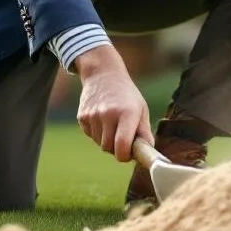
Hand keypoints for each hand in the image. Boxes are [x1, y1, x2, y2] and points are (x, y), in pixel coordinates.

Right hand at [74, 46, 152, 161]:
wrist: (103, 74)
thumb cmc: (127, 95)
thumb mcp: (141, 109)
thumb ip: (144, 132)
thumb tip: (148, 153)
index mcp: (127, 113)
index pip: (122, 146)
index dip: (125, 156)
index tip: (128, 153)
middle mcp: (108, 114)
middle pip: (109, 148)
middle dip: (116, 148)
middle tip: (123, 137)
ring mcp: (93, 115)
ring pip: (99, 143)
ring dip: (107, 140)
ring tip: (113, 124)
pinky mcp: (82, 117)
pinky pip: (90, 135)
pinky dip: (97, 133)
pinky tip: (102, 119)